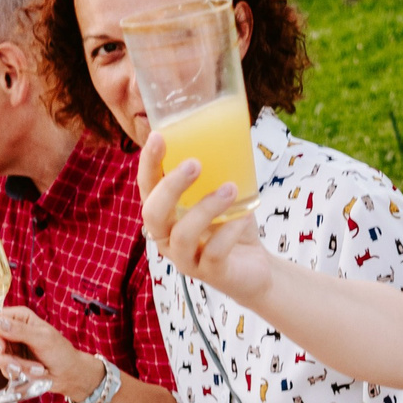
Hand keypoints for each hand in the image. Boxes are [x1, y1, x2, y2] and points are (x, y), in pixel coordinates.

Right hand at [0, 307, 100, 398]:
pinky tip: (34, 373)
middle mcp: (11, 328)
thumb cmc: (61, 353)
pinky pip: (3, 368)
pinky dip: (18, 374)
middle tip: (18, 366)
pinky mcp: (10, 361)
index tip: (0, 347)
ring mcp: (9, 346)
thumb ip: (20, 330)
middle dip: (3, 356)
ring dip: (15, 367)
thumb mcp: (43, 339)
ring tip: (36, 370)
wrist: (68, 374)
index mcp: (19, 316)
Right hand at [140, 135, 273, 302]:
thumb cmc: (232, 226)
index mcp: (165, 214)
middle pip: (153, 213)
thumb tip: (226, 127)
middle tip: (195, 163)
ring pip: (183, 235)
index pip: (147, 186)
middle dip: (171, 186)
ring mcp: (186, 259)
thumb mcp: (223, 195)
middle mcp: (167, 238)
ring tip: (231, 189)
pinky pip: (213, 253)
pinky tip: (244, 217)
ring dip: (206, 208)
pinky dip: (229, 232)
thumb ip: (217, 171)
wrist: (256, 268)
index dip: (148, 162)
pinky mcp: (211, 275)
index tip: (159, 136)